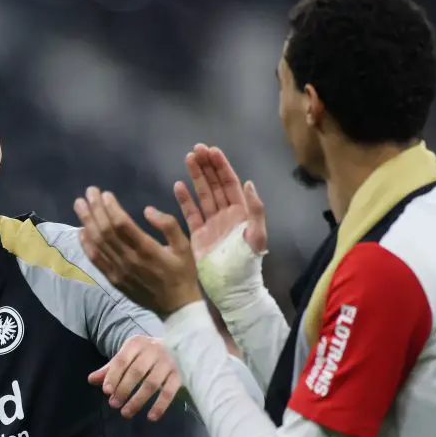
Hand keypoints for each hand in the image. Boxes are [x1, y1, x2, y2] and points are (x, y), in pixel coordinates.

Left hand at [74, 187, 202, 317]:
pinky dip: (86, 245)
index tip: (104, 194)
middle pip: (105, 231)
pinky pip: (96, 260)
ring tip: (79, 205)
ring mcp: (119, 271)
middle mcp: (129, 259)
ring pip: (97, 243)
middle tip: (88, 192)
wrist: (176, 307)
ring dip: (87, 222)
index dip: (110, 207)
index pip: (121, 224)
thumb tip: (148, 210)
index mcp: (148, 249)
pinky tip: (81, 231)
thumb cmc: (182, 272)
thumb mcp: (184, 246)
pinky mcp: (114, 279)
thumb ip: (168, 225)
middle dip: (95, 209)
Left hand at [88, 335, 180, 419]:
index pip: (122, 360)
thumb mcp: (127, 356)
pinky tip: (151, 417)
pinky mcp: (180, 374)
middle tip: (114, 404)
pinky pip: (169, 391)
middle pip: (136, 372)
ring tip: (126, 413)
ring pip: (152, 384)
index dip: (113, 376)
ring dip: (138, 400)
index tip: (106, 391)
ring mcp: (168, 362)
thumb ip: (110, 369)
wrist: (175, 345)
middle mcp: (154, 350)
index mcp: (137, 343)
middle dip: (123, 390)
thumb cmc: (145, 354)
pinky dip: (160, 405)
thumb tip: (90, 380)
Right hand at [173, 143, 267, 260]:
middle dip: (207, 166)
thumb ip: (255, 210)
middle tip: (196, 149)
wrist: (231, 287)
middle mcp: (225, 214)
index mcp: (241, 212)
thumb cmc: (246, 263)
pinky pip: (190, 213)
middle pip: (214, 184)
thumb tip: (249, 183)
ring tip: (188, 159)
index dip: (221, 166)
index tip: (212, 151)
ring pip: (202, 194)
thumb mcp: (256, 236)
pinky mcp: (197, 234)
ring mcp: (210, 223)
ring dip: (196, 177)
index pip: (230, 183)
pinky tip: (178, 185)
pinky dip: (184, 199)